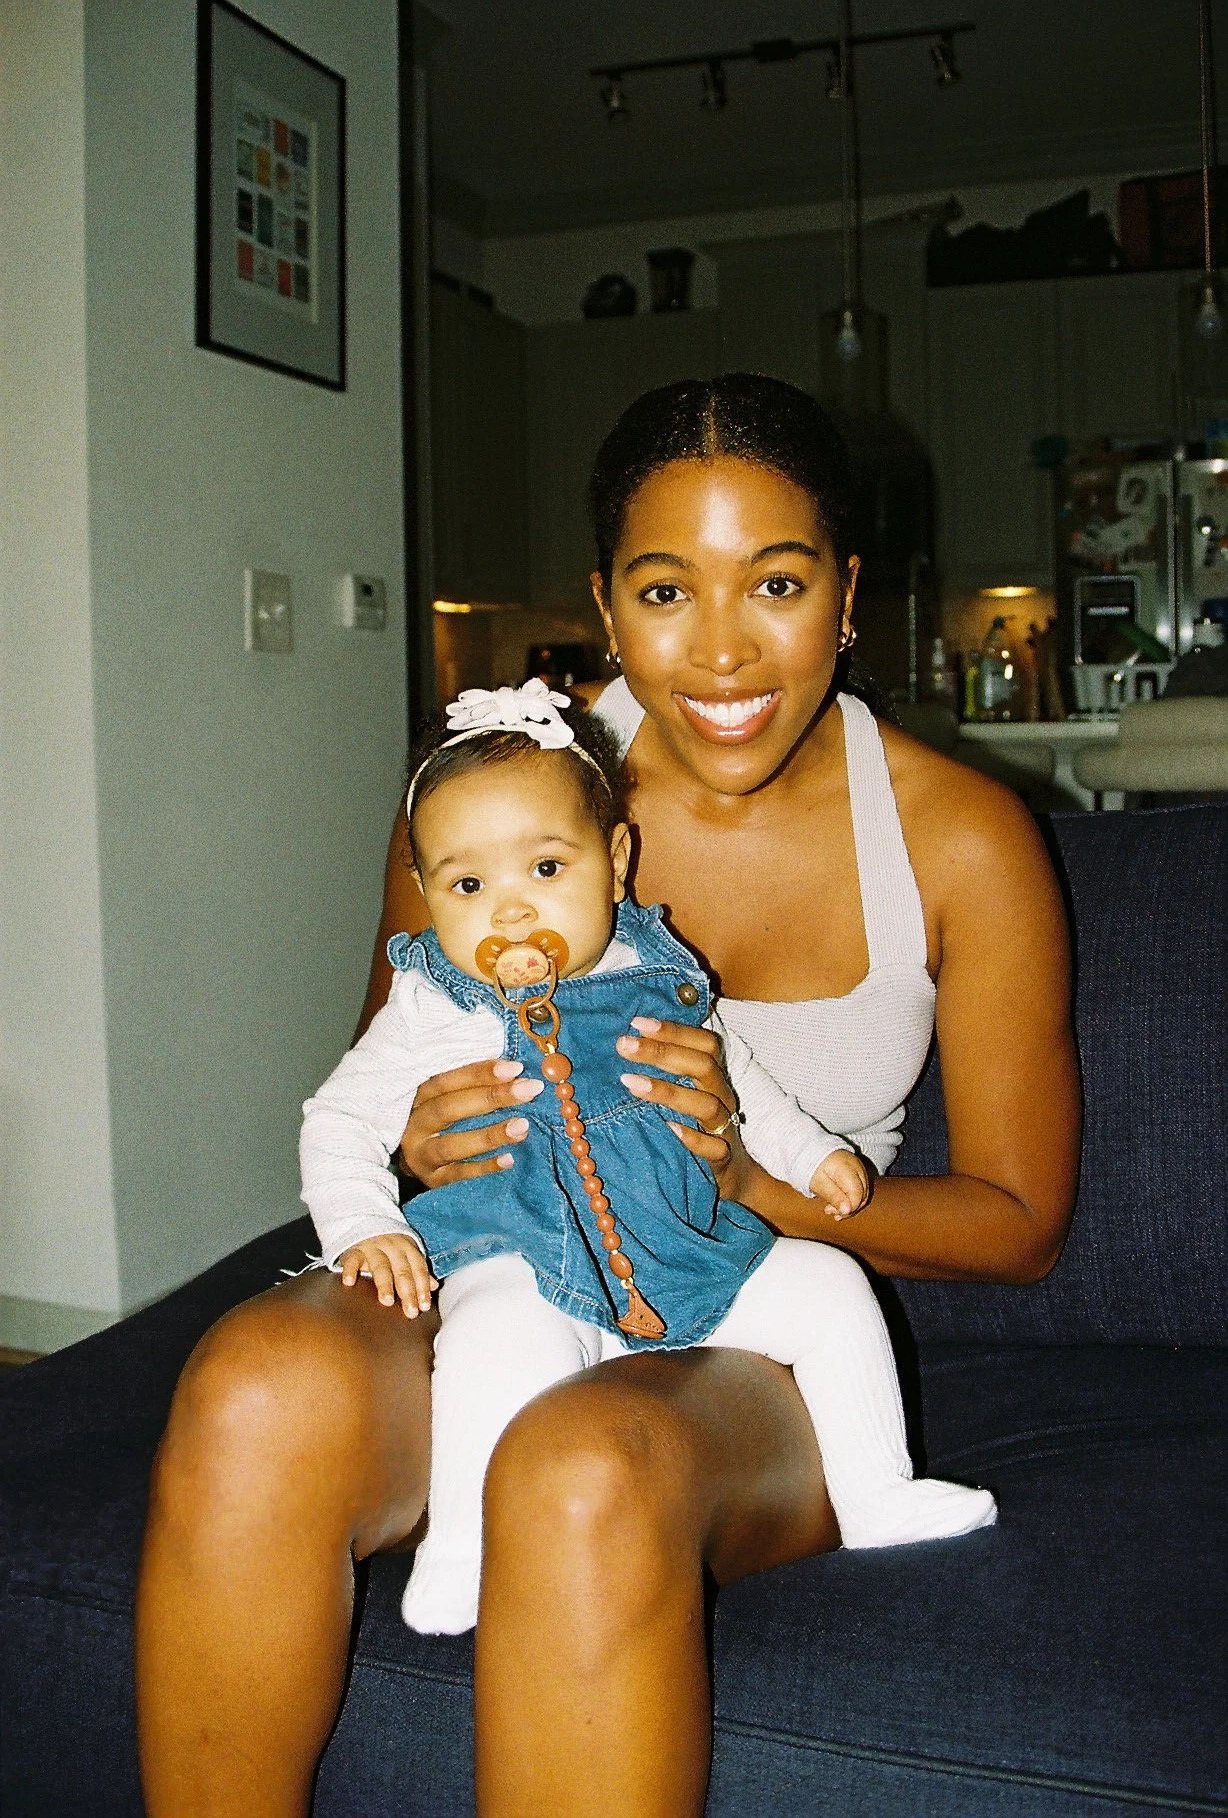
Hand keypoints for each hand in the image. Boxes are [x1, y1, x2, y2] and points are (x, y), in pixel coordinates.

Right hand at [338, 1234, 438, 1316]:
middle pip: (402, 1271)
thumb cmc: (389, 1245)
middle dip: (408, 1291)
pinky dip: (350, 1270)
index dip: (422, 1288)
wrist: (365, 1219)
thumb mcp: (406, 1253)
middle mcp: (392, 1247)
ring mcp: (372, 1248)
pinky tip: (350, 1282)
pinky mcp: (354, 1250)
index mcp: (408, 1248)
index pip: (418, 1269)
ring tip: (387, 1301)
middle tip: (410, 1311)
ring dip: (385, 1284)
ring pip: (380, 1266)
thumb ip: (418, 1270)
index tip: (424, 1306)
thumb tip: (434, 1286)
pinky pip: (352, 1260)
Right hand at [398, 1057, 542, 1187]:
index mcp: (419, 1098)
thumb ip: (476, 1085)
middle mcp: (415, 1126)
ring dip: (489, 1135)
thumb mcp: (452, 1097)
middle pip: (448, 1109)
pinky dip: (484, 1167)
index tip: (515, 1068)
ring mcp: (421, 1156)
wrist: (420, 1160)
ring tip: (523, 1126)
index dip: (480, 1073)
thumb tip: (517, 1072)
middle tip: (530, 1090)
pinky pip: (459, 1175)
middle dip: (491, 1097)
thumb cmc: (446, 1120)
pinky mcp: (432, 1180)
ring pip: (451, 1145)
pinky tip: (509, 1159)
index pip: (446, 1081)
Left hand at [616, 1017, 757, 1200]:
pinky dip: (692, 1137)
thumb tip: (627, 1043)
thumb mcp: (687, 1094)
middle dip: (661, 1051)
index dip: (674, 1030)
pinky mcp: (723, 1159)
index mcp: (713, 1077)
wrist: (734, 1174)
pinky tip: (668, 1127)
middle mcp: (722, 1096)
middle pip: (702, 1066)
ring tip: (630, 1082)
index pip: (704, 1043)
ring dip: (668, 1091)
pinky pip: (714, 1147)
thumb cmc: (699, 1126)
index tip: (636, 1022)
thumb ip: (667, 1070)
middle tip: (623, 1045)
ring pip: (706, 1104)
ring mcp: (724, 1128)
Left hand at [810, 1149, 870, 1219]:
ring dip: (849, 1204)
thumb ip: (834, 1196)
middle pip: (862, 1195)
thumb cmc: (813, 1167)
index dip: (849, 1208)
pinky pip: (859, 1188)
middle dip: (849, 1208)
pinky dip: (850, 1197)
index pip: (857, 1194)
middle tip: (830, 1212)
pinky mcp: (857, 1171)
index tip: (835, 1214)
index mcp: (848, 1168)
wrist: (811, 1150)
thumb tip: (847, 1210)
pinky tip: (837, 1202)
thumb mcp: (819, 1183)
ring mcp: (859, 1168)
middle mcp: (858, 1167)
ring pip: (862, 1193)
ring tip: (831, 1209)